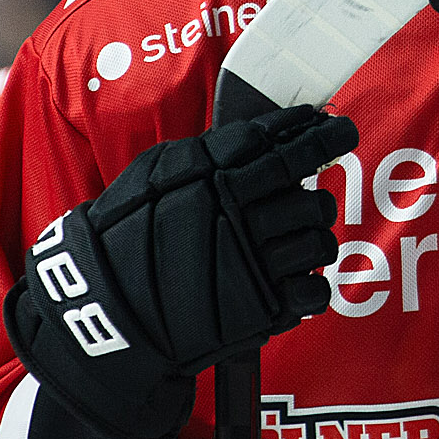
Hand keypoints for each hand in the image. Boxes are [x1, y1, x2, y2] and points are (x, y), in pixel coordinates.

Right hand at [4, 105, 357, 438]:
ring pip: (320, 241)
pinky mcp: (259, 311)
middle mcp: (238, 215)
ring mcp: (252, 265)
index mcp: (213, 176)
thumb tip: (261, 134)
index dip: (316, 133)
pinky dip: (310, 286)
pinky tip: (291, 281)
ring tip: (295, 241)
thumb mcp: (153, 173)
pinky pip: (314, 291)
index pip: (282, 144)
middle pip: (311, 194)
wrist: (103, 310)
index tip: (335, 127)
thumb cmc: (125, 235)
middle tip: (307, 195)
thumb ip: (207, 152)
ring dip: (314, 239)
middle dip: (318, 195)